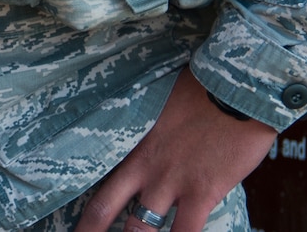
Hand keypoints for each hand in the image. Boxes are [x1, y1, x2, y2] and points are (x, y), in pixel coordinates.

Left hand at [75, 69, 276, 231]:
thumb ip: (147, 124)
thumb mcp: (158, 101)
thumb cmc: (200, 88)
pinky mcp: (200, 192)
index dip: (85, 197)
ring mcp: (168, 182)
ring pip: (139, 229)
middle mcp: (141, 166)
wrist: (234, 91)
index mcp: (128, 141)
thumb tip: (146, 127)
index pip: (95, 174)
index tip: (72, 214)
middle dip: (90, 229)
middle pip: (104, 208)